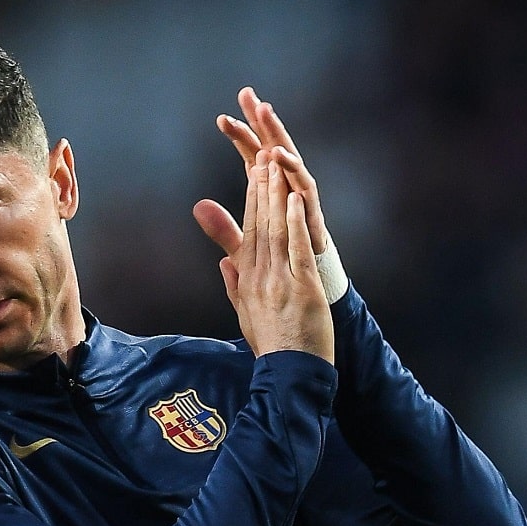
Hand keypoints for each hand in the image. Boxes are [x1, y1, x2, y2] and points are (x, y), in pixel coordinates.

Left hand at [194, 88, 347, 302]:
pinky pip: (305, 186)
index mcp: (270, 192)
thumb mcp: (246, 244)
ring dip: (277, 135)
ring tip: (265, 113)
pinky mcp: (313, 213)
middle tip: (248, 96)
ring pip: (289, 159)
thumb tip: (198, 207)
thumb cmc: (280, 262)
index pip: (252, 155)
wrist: (309, 287)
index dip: (239, 136)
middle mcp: (287, 188)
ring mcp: (301, 198)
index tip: (220, 117)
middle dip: (260, 121)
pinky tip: (280, 155)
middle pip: (272, 147)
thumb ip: (224, 226)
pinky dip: (294, 170)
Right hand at [209, 152, 333, 363]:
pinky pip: (295, 250)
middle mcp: (259, 276)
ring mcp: (279, 282)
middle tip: (262, 153)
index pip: (247, 232)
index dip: (251, 199)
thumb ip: (234, 283)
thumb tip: (225, 261)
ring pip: (275, 230)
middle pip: (259, 223)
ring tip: (275, 164)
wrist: (287, 373)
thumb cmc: (271, 345)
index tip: (254, 172)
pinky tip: (294, 198)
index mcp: (247, 280)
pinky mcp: (301, 289)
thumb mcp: (245, 312)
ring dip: (274, 194)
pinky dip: (294, 222)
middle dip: (260, 186)